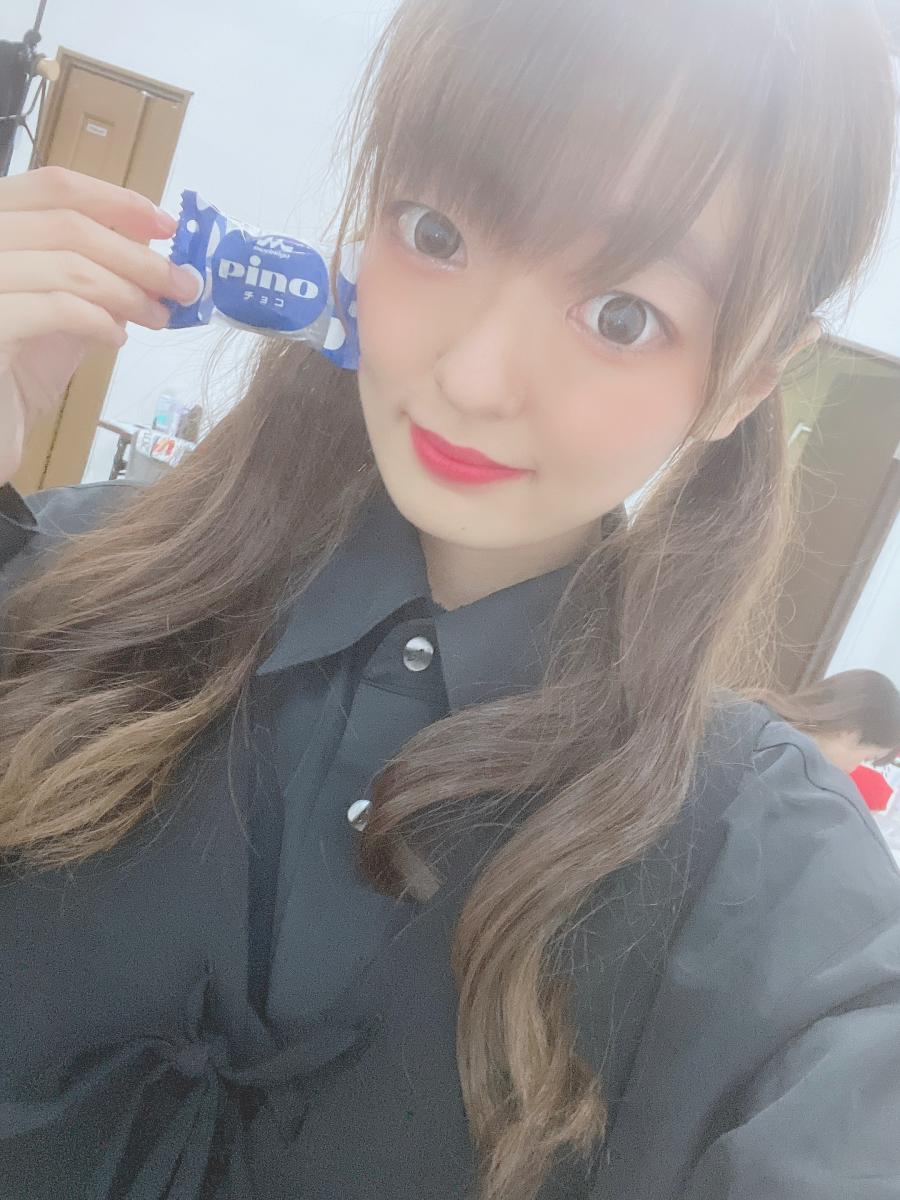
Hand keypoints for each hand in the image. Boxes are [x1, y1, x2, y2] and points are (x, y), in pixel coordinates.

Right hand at [0, 166, 197, 486]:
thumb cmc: (11, 375)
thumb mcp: (58, 315)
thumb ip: (92, 280)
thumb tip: (152, 260)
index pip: (52, 187)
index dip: (116, 202)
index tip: (166, 224)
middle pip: (68, 224)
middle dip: (137, 254)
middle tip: (182, 284)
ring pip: (67, 265)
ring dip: (128, 291)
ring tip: (157, 316)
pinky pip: (55, 308)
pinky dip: (99, 319)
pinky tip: (117, 337)